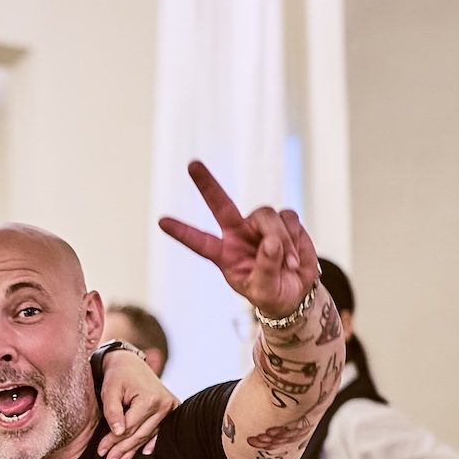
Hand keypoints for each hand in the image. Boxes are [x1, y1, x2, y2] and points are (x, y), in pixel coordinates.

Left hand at [96, 350, 173, 458]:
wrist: (130, 362)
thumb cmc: (117, 375)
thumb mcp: (109, 390)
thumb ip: (112, 411)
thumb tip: (118, 432)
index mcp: (150, 399)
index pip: (129, 428)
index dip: (113, 441)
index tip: (101, 451)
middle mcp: (164, 404)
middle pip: (140, 434)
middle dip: (123, 449)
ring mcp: (170, 407)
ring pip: (148, 434)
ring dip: (134, 449)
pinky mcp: (171, 408)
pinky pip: (158, 429)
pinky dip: (149, 441)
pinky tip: (143, 453)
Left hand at [158, 161, 319, 319]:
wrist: (295, 290)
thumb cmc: (272, 293)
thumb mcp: (264, 292)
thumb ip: (265, 268)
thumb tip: (271, 242)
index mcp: (224, 254)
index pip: (199, 241)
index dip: (182, 232)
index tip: (162, 222)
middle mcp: (238, 233)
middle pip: (221, 204)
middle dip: (207, 184)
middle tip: (192, 165)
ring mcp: (260, 225)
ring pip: (267, 215)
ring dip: (282, 239)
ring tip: (289, 264)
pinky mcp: (284, 220)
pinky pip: (289, 218)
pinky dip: (295, 237)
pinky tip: (296, 256)